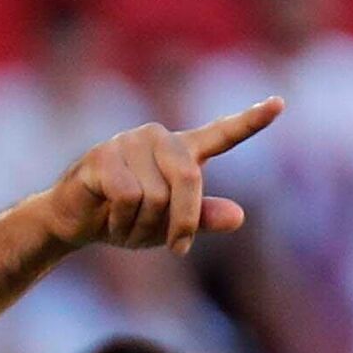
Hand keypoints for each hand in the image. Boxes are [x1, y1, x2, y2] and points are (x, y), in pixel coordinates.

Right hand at [36, 96, 284, 254]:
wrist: (73, 222)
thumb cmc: (125, 220)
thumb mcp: (168, 226)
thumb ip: (202, 218)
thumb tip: (239, 217)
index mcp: (181, 152)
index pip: (222, 133)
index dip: (251, 121)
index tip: (279, 104)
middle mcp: (158, 139)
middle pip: (189, 179)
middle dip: (183, 221)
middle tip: (176, 248)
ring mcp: (129, 143)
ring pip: (156, 195)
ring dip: (142, 227)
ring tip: (125, 226)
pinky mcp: (102, 155)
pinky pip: (128, 197)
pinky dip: (122, 222)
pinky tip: (109, 222)